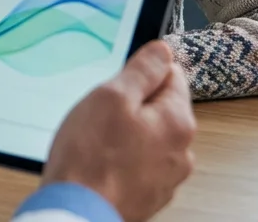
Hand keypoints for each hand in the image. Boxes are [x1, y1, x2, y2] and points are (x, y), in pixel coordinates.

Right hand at [42, 40, 195, 221]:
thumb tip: (161, 52)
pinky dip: (121, 159)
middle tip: (101, 113)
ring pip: (147, 137)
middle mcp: (181, 152)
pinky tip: (99, 163)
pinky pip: (137, 163)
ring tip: (96, 141)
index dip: (142, 72)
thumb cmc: (91, 159)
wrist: (76, 212)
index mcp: (178, 122)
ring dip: (126, 134)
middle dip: (132, 105)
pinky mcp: (148, 195)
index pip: (172, 75)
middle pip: (159, 108)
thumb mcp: (112, 96)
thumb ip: (142, 70)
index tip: (119, 82)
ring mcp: (166, 178)